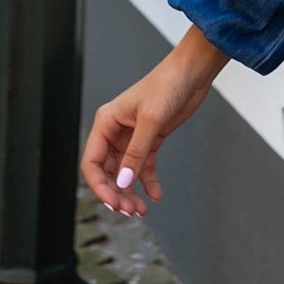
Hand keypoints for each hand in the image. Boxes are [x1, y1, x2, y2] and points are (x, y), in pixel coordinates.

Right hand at [80, 27, 229, 216]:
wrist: (192, 72)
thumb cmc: (167, 85)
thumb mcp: (151, 120)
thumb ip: (136, 153)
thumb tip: (122, 182)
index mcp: (106, 123)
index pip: (91, 162)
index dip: (99, 186)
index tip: (113, 203)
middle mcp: (115, 131)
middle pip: (106, 171)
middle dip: (116, 193)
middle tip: (130, 210)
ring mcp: (132, 136)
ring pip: (124, 172)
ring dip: (130, 191)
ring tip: (141, 209)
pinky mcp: (150, 139)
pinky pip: (143, 166)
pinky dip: (148, 182)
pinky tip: (155, 195)